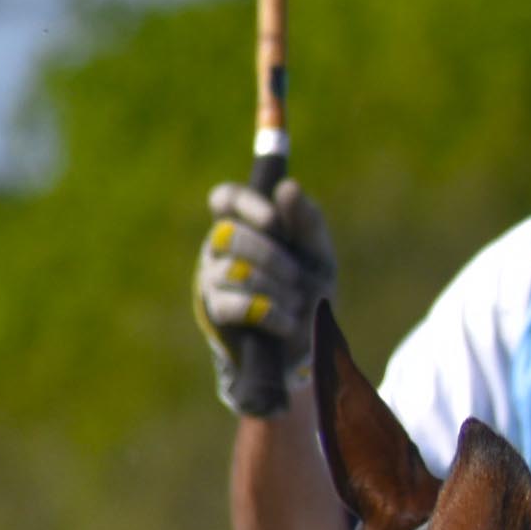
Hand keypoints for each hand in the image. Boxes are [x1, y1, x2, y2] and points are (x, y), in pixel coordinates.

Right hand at [195, 175, 336, 416]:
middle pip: (228, 234)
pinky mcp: (216, 310)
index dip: (246, 204)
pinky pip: (237, 304)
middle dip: (271, 256)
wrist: (309, 342)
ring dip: (277, 288)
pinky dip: (272, 313)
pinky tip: (286, 321)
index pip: (225, 198)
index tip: (274, 221)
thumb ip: (306, 221)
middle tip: (295, 276)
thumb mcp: (317, 254)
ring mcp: (213, 278)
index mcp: (244, 224)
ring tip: (296, 302)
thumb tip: (287, 187)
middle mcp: (220, 247)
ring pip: (235, 270)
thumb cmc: (310, 287)